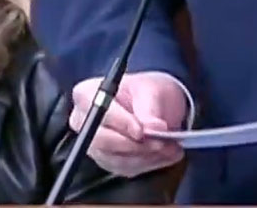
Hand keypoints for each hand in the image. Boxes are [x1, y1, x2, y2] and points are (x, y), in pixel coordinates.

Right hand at [68, 72, 187, 177]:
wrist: (154, 104)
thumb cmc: (147, 91)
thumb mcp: (151, 89)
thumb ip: (150, 108)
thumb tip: (153, 128)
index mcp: (87, 94)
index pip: (98, 112)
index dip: (120, 123)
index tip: (142, 131)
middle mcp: (85, 122)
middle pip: (102, 140)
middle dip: (135, 144)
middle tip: (161, 142)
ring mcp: (94, 144)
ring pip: (116, 158)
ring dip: (146, 156)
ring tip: (171, 148)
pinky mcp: (109, 161)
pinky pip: (127, 168)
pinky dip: (149, 163)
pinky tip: (166, 154)